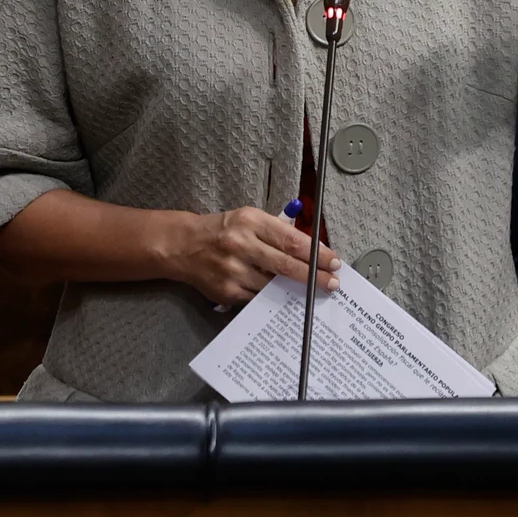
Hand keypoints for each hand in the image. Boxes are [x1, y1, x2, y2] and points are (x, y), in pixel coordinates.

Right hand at [166, 207, 341, 305]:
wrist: (184, 246)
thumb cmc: (223, 230)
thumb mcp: (250, 219)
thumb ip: (278, 231)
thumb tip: (312, 251)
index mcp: (250, 221)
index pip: (292, 240)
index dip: (317, 254)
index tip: (334, 262)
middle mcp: (241, 244)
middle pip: (286, 265)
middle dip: (314, 276)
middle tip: (332, 283)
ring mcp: (232, 270)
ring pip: (274, 285)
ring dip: (295, 290)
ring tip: (312, 291)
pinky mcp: (227, 291)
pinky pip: (258, 298)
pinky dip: (273, 298)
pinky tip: (284, 297)